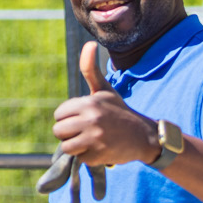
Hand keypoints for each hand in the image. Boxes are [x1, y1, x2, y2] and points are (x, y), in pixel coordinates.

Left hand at [51, 41, 160, 168]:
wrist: (144, 136)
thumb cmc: (119, 111)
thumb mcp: (105, 89)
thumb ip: (90, 69)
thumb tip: (89, 44)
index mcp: (89, 102)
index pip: (59, 115)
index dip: (68, 118)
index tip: (83, 119)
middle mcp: (91, 119)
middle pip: (59, 131)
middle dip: (69, 134)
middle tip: (86, 131)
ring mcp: (95, 139)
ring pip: (66, 147)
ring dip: (76, 147)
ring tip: (91, 141)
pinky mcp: (98, 156)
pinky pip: (79, 159)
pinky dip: (88, 157)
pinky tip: (100, 149)